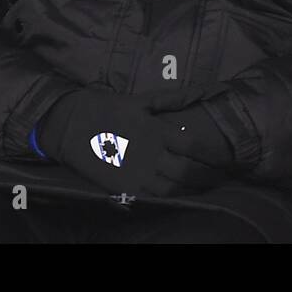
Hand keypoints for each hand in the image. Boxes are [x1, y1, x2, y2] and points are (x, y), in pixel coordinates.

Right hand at [36, 88, 221, 197]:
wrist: (68, 124)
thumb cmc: (104, 108)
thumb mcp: (138, 101)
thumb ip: (167, 100)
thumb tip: (195, 92)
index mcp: (156, 130)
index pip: (193, 144)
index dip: (211, 153)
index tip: (223, 159)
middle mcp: (150, 152)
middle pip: (188, 170)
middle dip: (207, 176)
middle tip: (220, 178)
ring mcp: (137, 172)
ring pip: (173, 188)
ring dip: (191, 190)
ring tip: (203, 191)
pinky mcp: (123, 187)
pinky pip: (151, 197)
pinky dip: (167, 199)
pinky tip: (177, 198)